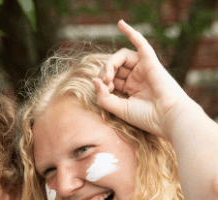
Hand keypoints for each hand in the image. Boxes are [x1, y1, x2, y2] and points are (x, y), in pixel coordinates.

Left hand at [94, 20, 188, 139]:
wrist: (165, 117)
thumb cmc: (145, 116)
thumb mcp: (118, 109)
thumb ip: (103, 97)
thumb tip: (93, 79)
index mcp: (129, 88)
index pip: (110, 79)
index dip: (102, 84)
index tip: (105, 93)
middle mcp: (136, 76)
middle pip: (114, 66)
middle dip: (105, 73)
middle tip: (105, 83)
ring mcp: (143, 68)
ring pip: (121, 57)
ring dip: (110, 64)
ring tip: (108, 76)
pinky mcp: (150, 61)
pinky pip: (140, 42)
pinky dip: (130, 32)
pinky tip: (120, 23)